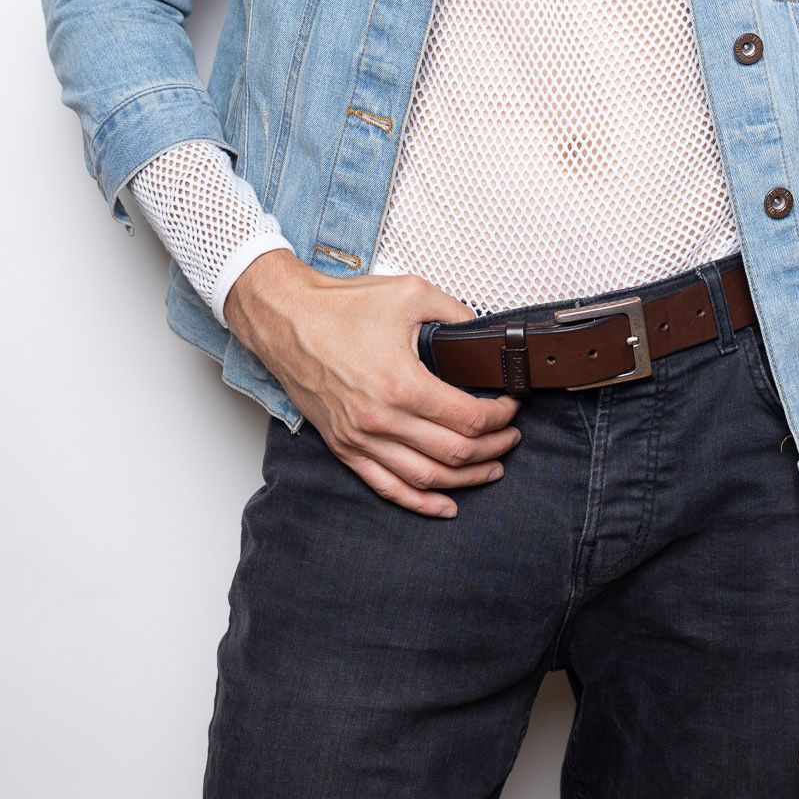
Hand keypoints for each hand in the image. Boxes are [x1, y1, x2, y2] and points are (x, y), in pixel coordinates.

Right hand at [223, 251, 522, 518]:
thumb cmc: (340, 307)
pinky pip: (388, 488)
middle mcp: (382, 420)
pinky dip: (421, 503)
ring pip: (427, 479)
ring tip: (492, 467)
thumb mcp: (410, 292)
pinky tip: (446, 505)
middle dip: (494, 448)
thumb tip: (481, 334)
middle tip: (511, 435)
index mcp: (403, 384)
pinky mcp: (345, 448)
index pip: (470, 419)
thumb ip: (455, 313)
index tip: (511, 405)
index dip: (501, 417)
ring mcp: (361, 439)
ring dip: (467, 478)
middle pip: (455, 453)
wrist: (287, 320)